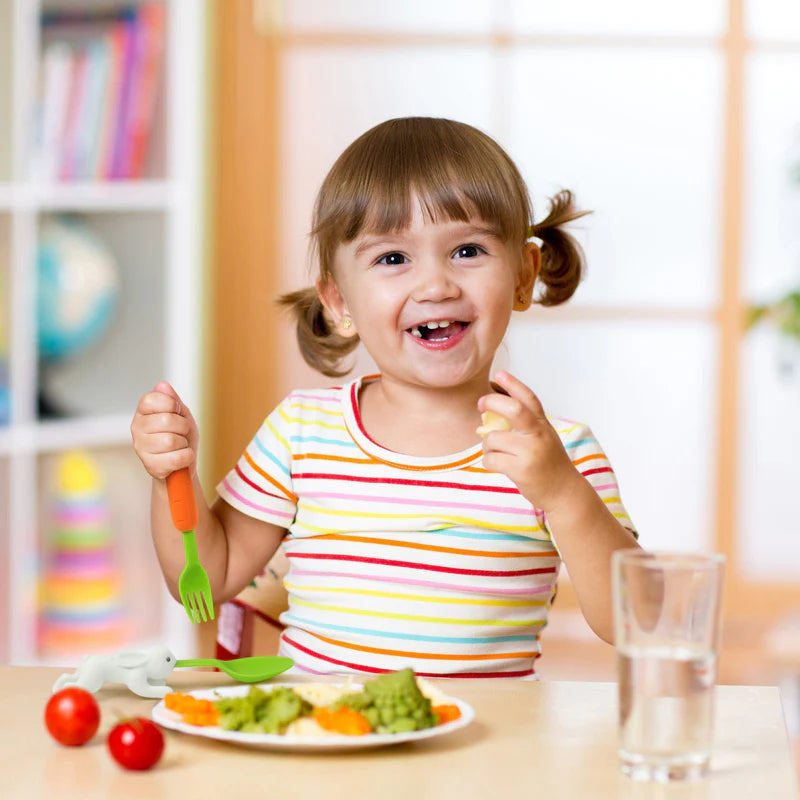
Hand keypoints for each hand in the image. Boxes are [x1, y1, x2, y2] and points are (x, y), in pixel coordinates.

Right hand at [131, 382, 198, 479]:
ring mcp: (140, 447)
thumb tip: (162, 385)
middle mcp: (136, 427)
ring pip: (171, 440)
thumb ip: (172, 399)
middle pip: (166, 420)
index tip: (177, 412)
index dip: (172, 404)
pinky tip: (180, 458)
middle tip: (182, 432)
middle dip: (183, 426)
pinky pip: (176, 458)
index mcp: (143, 411)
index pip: (153, 398)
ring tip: (179, 446)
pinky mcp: (150, 466)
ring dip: (184, 443)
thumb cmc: (181, 436)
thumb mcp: (182, 414)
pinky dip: (186, 457)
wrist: (183, 462)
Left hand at [478, 371, 582, 512]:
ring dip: (488, 446)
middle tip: (481, 405)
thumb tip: (491, 413)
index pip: (528, 398)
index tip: (498, 373)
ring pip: (493, 439)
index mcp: (542, 424)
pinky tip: (498, 465)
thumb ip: (524, 425)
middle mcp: (538, 435)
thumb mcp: (543, 437)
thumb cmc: (548, 463)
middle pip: (513, 409)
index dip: (513, 384)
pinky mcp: (521, 470)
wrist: (564, 492)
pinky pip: (490, 459)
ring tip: (496, 452)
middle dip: (492, 402)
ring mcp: (530, 452)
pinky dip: (489, 461)